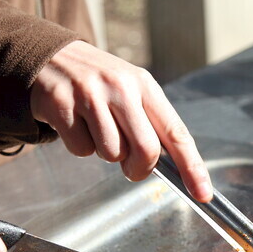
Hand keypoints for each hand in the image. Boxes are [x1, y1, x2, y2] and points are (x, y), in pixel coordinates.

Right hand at [30, 41, 212, 201]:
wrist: (49, 57)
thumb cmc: (99, 84)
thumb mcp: (130, 90)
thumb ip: (150, 124)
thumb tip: (173, 169)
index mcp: (145, 85)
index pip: (176, 133)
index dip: (192, 167)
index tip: (203, 194)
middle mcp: (121, 87)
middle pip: (146, 151)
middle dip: (139, 169)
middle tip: (130, 166)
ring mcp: (90, 95)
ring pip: (112, 154)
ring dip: (105, 153)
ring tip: (96, 128)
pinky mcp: (62, 105)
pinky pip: (81, 150)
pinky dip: (79, 145)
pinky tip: (75, 124)